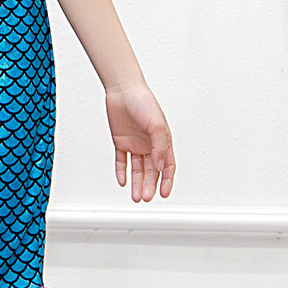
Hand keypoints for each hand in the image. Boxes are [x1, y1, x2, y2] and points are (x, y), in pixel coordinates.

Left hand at [105, 83, 173, 202]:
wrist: (122, 90)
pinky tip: (123, 182)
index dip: (167, 180)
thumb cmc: (143, 102)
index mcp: (162, 140)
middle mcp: (149, 144)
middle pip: (151, 171)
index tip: (164, 194)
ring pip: (137, 169)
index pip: (167, 166)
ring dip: (137, 183)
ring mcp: (135, 144)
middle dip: (149, 186)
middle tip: (146, 198)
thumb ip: (159, 146)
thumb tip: (159, 166)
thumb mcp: (157, 125)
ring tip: (136, 196)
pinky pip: (122, 161)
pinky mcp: (120, 142)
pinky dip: (122, 172)